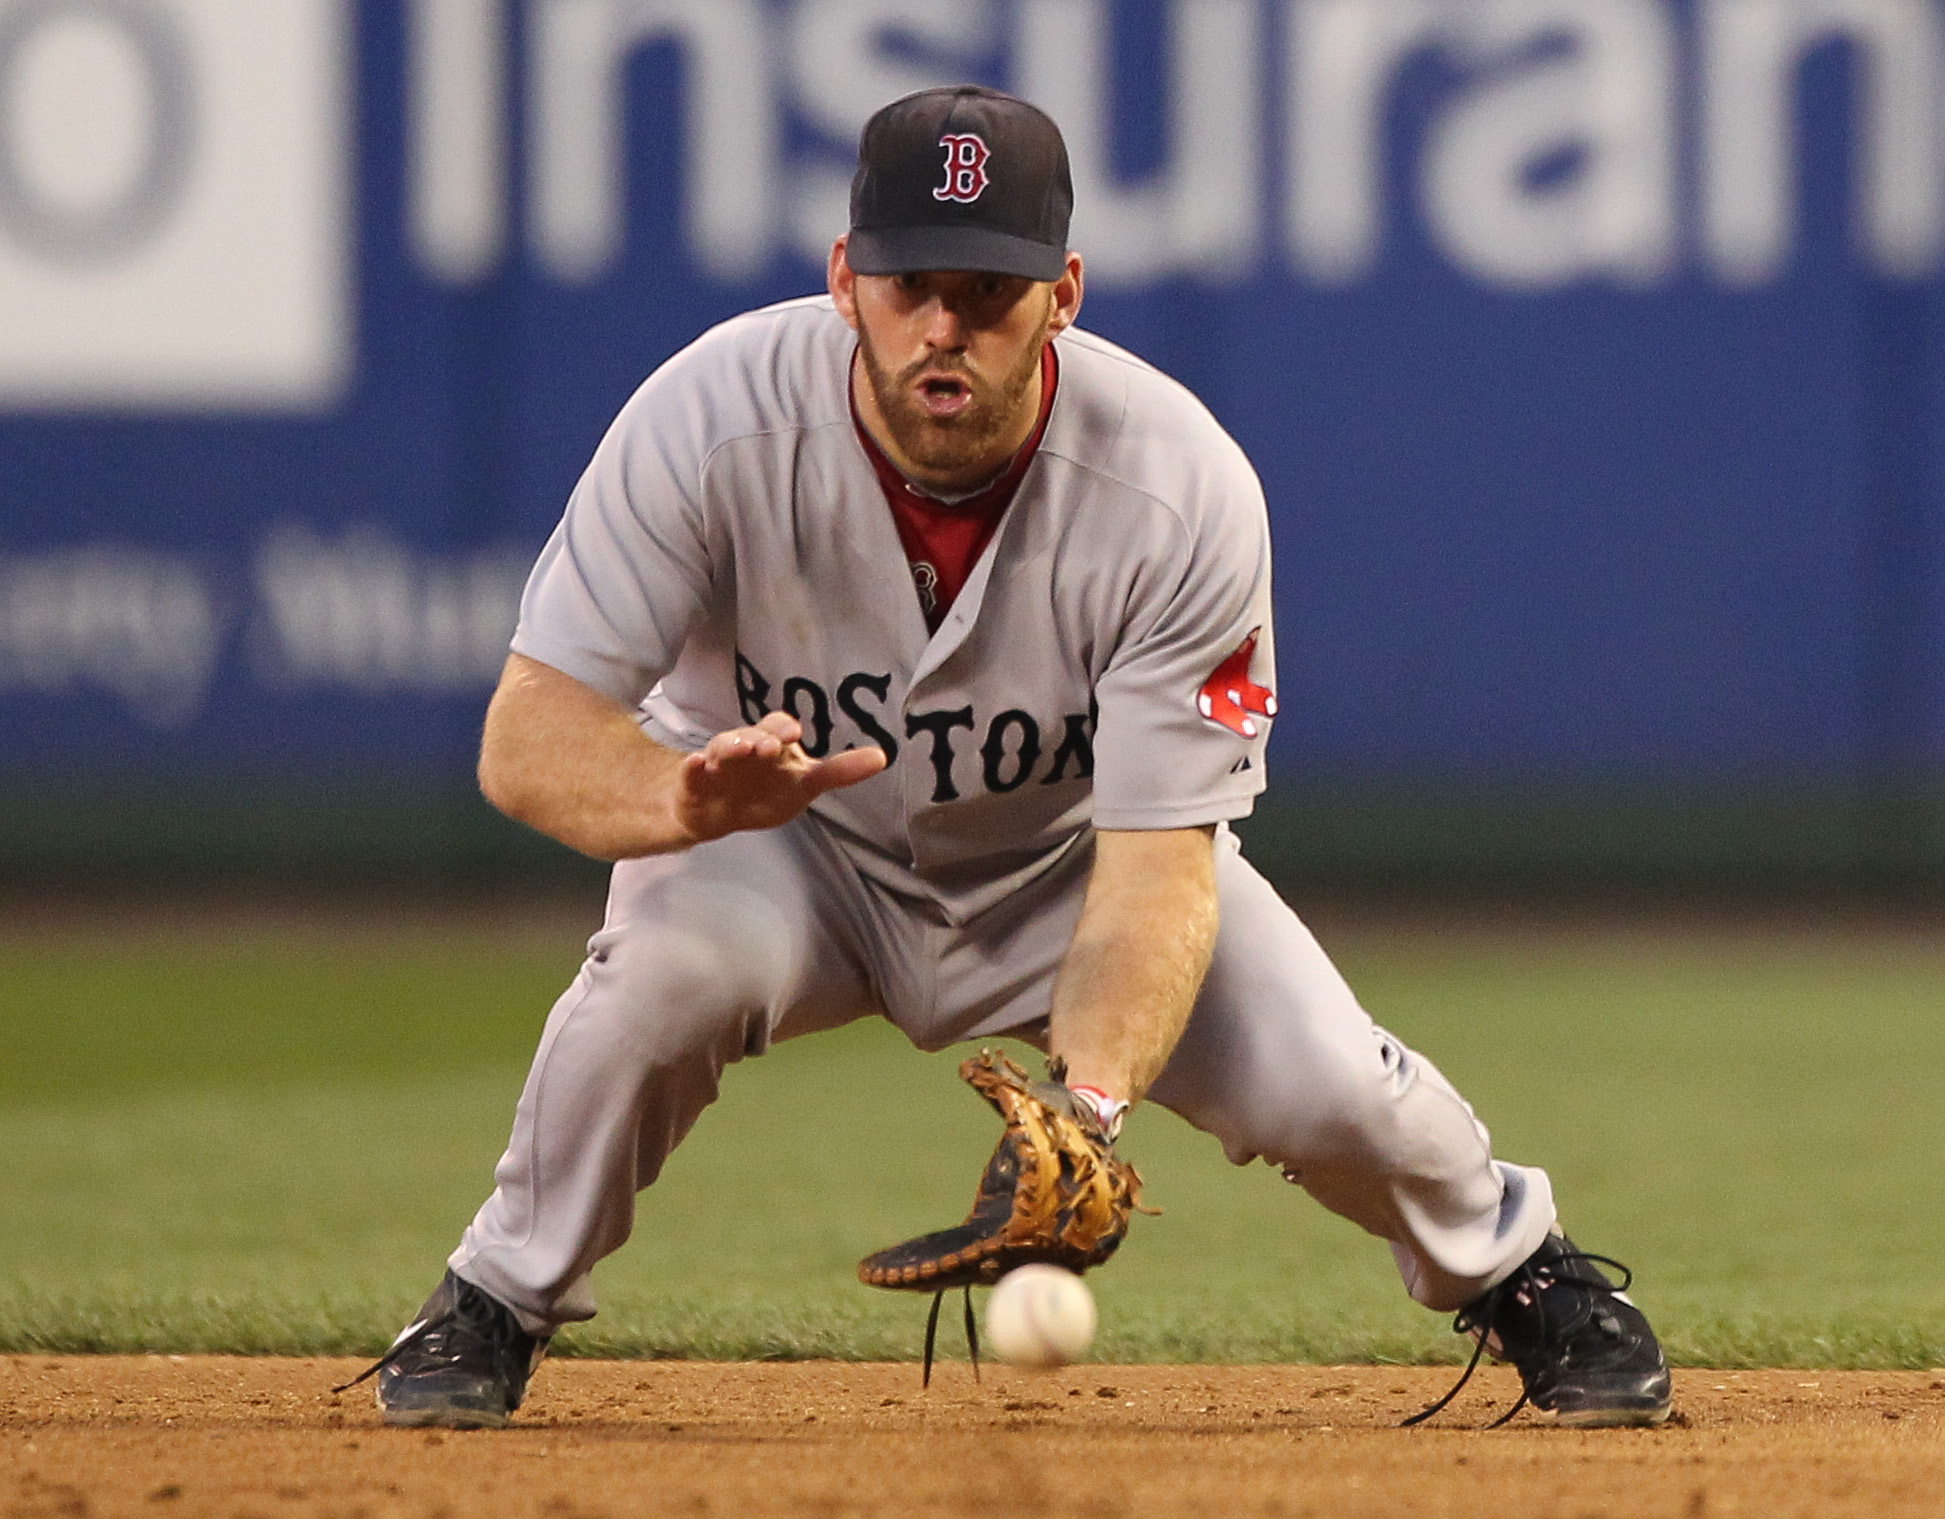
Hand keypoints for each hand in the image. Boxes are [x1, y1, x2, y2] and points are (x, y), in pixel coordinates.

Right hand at [672, 712, 886, 842]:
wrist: (717, 812)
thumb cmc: (764, 791)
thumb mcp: (804, 784)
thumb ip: (840, 772)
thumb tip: (883, 756)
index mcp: (771, 744)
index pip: (778, 727)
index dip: (784, 729)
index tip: (795, 734)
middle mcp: (745, 747)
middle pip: (751, 736)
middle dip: (760, 738)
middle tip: (769, 746)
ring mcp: (717, 764)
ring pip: (722, 749)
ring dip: (731, 746)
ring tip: (739, 749)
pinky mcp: (695, 782)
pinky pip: (692, 773)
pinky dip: (693, 768)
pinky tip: (695, 764)